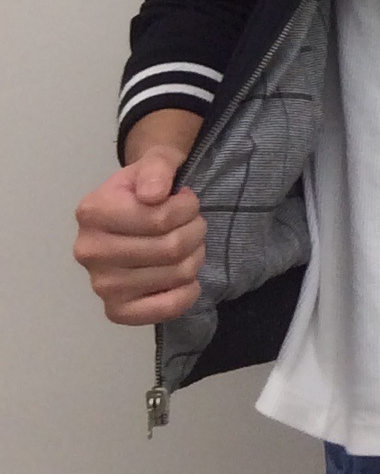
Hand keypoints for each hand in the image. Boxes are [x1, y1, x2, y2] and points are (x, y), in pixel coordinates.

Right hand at [73, 147, 206, 324]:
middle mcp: (90, 251)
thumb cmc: (146, 188)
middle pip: (171, 248)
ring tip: (186, 244)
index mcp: (93, 212)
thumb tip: (153, 194)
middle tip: (192, 223)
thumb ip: (156, 168)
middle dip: (195, 230)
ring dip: (195, 255)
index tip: (186, 201)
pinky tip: (186, 278)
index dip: (187, 208)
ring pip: (176, 273)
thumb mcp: (154, 163)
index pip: (160, 218)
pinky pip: (166, 309)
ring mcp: (101, 285)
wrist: (132, 215)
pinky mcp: (117, 310)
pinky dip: (187, 293)